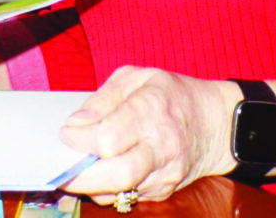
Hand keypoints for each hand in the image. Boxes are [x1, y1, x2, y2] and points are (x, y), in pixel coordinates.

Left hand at [57, 65, 238, 204]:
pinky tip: (97, 174)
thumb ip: (103, 98)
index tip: (65, 133)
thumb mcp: (137, 77)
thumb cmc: (171, 93)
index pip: (109, 137)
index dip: (80, 139)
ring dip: (91, 186)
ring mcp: (165, 174)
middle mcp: (161, 147)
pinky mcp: (164, 191)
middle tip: (61, 168)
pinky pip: (127, 198)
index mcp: (152, 111)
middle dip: (81, 177)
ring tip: (75, 170)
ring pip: (120, 193)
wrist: (215, 123)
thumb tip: (75, 123)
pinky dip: (107, 190)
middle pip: (116, 175)